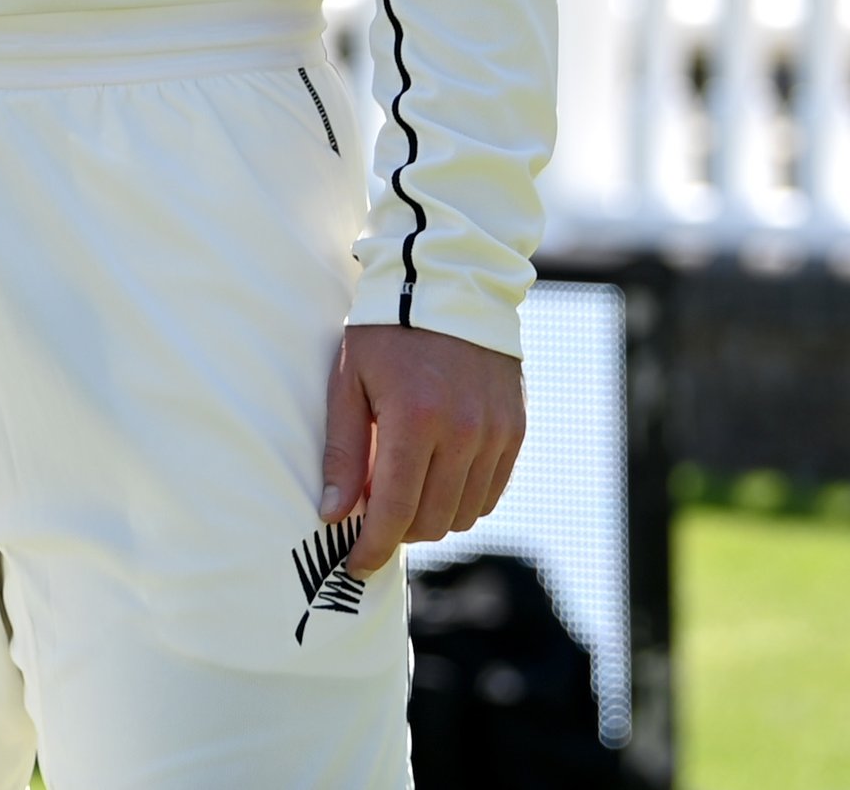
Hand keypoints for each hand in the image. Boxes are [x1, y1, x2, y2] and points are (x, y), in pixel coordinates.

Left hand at [321, 323, 524, 575]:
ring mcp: (496, 432)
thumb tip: (333, 514)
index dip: (373, 546)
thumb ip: (342, 451)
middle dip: (399, 532)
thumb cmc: (385, 333)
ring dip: (432, 518)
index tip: (355, 564)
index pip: (396, 509)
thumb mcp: (348, 383)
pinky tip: (437, 479)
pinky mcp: (516, 430)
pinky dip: (463, 500)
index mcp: (415, 418)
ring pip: (465, 514)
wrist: (448, 286)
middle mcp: (463, 431)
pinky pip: (491, 493)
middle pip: (432, 520)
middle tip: (374, 518)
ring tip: (404, 493)